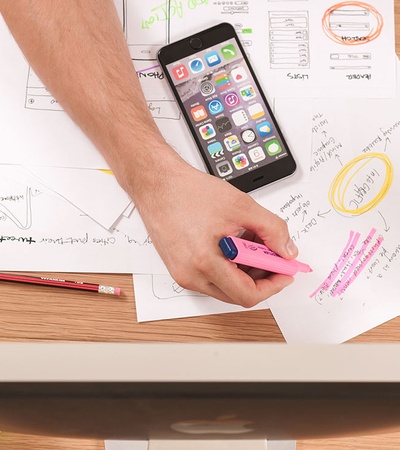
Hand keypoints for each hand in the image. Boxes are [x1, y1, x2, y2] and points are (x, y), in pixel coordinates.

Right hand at [132, 148, 297, 307]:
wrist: (156, 183)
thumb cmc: (187, 191)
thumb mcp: (240, 205)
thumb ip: (271, 229)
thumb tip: (287, 250)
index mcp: (204, 262)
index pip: (247, 294)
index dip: (273, 286)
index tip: (285, 272)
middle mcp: (190, 275)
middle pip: (237, 293)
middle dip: (261, 277)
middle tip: (272, 255)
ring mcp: (182, 273)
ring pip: (225, 286)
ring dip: (245, 270)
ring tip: (251, 241)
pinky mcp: (179, 267)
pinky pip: (211, 277)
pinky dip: (229, 265)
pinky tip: (234, 242)